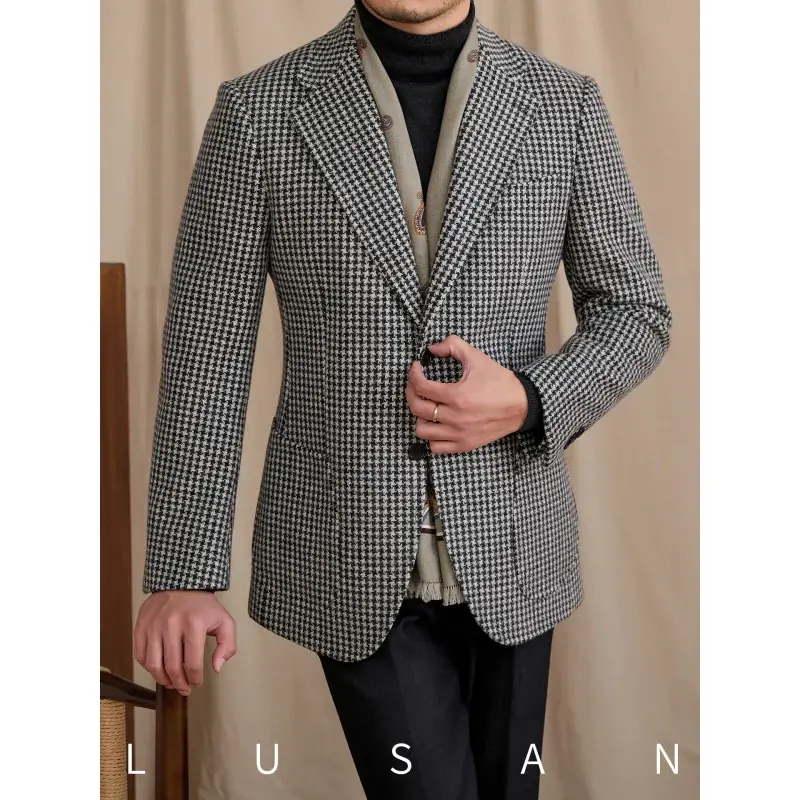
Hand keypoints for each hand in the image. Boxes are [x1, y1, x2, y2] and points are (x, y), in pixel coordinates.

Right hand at [133, 590, 236, 695]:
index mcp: (194, 624)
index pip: (192, 663)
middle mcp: (171, 624)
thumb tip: (217, 668)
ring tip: (170, 682)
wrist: (182, 583)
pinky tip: (158, 668)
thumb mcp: (224, 621)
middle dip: (179, 683)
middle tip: (184, 688)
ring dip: (162, 679)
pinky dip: (148, 667)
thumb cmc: (203, 606)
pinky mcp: (141, 625)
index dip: (195, 678)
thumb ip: (227, 645)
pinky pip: (140, 654)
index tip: (196, 682)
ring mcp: (154, 625)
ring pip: (153, 664)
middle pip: (172, 666)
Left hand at [406, 335, 527, 453]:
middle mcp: (455, 417)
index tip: (417, 368)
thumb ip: (453, 345)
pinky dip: (432, 437)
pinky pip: (436, 447)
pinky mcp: (464, 445)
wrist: (521, 405)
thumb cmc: (499, 382)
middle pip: (417, 408)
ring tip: (428, 406)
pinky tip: (437, 424)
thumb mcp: (477, 358)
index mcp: (456, 395)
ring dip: (420, 417)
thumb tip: (432, 348)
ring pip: (422, 431)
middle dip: (411, 393)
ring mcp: (458, 434)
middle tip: (415, 384)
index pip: (421, 386)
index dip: (413, 374)